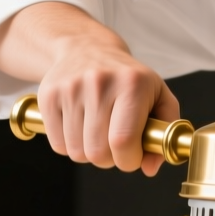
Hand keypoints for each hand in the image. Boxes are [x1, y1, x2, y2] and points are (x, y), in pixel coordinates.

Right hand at [38, 34, 178, 173]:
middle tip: (115, 144)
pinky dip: (70, 146)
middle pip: (98, 152)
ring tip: (98, 133)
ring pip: (77, 152)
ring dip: (90, 153)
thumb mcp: (159, 96)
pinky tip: (80, 127)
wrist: (88, 48)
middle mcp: (99, 83)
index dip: (129, 160)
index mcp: (132, 84)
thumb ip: (165, 132)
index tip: (133, 156)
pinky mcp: (48, 96)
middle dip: (110, 159)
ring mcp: (70, 88)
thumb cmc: (129, 80)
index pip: (124, 141)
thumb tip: (149, 167)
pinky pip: (58, 145)